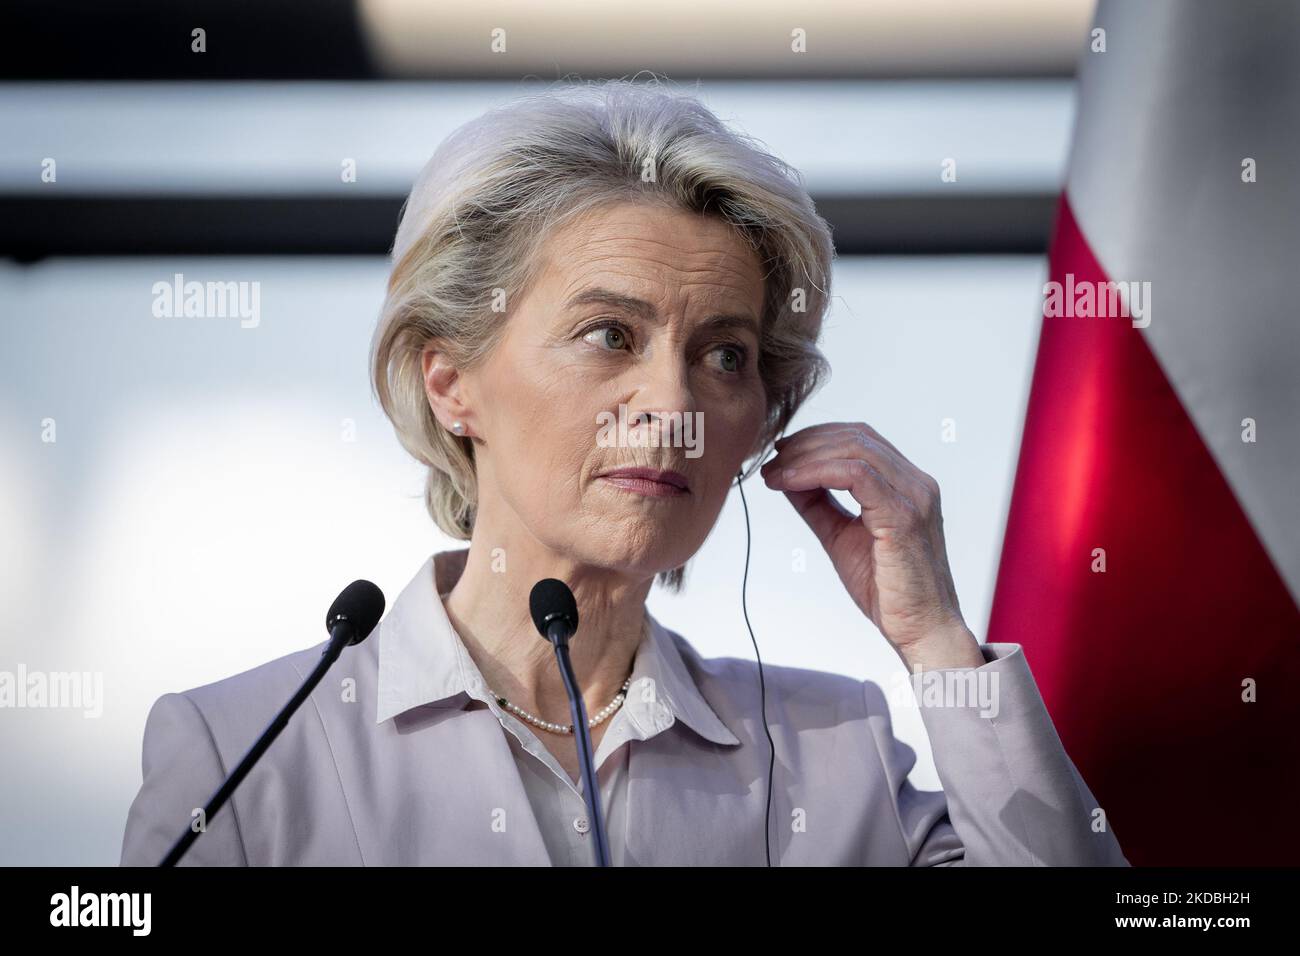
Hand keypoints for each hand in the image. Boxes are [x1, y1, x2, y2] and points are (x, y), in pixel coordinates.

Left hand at [760, 422, 980, 665]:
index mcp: (906, 485)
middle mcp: (915, 483)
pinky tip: (789, 483)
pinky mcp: (903, 516)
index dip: (816, 439)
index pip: (860, 439)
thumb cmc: (888, 591)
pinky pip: (855, 475)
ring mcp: (913, 496)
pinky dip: (815, 472)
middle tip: (772, 461)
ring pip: (854, 450)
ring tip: (775, 473)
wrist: (920, 630)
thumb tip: (786, 478)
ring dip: (806, 456)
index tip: (781, 455)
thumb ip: (818, 505)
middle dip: (806, 443)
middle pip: (855, 437)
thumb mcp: (841, 537)